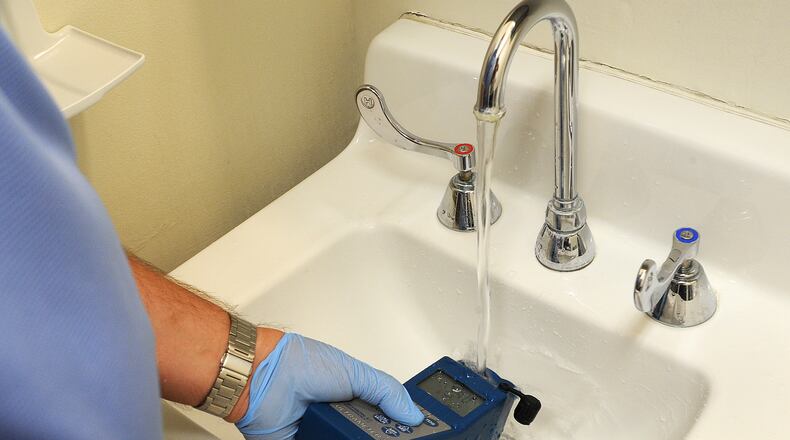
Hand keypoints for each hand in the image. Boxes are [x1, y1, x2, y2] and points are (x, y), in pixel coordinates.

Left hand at [234, 333, 423, 438]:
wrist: (261, 378)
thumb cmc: (300, 363)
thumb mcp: (355, 372)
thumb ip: (387, 391)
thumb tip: (413, 414)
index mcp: (356, 398)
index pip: (388, 419)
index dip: (402, 427)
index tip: (416, 432)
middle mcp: (341, 419)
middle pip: (370, 437)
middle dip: (384, 437)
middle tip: (390, 437)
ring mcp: (323, 435)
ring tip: (353, 434)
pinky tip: (335, 439)